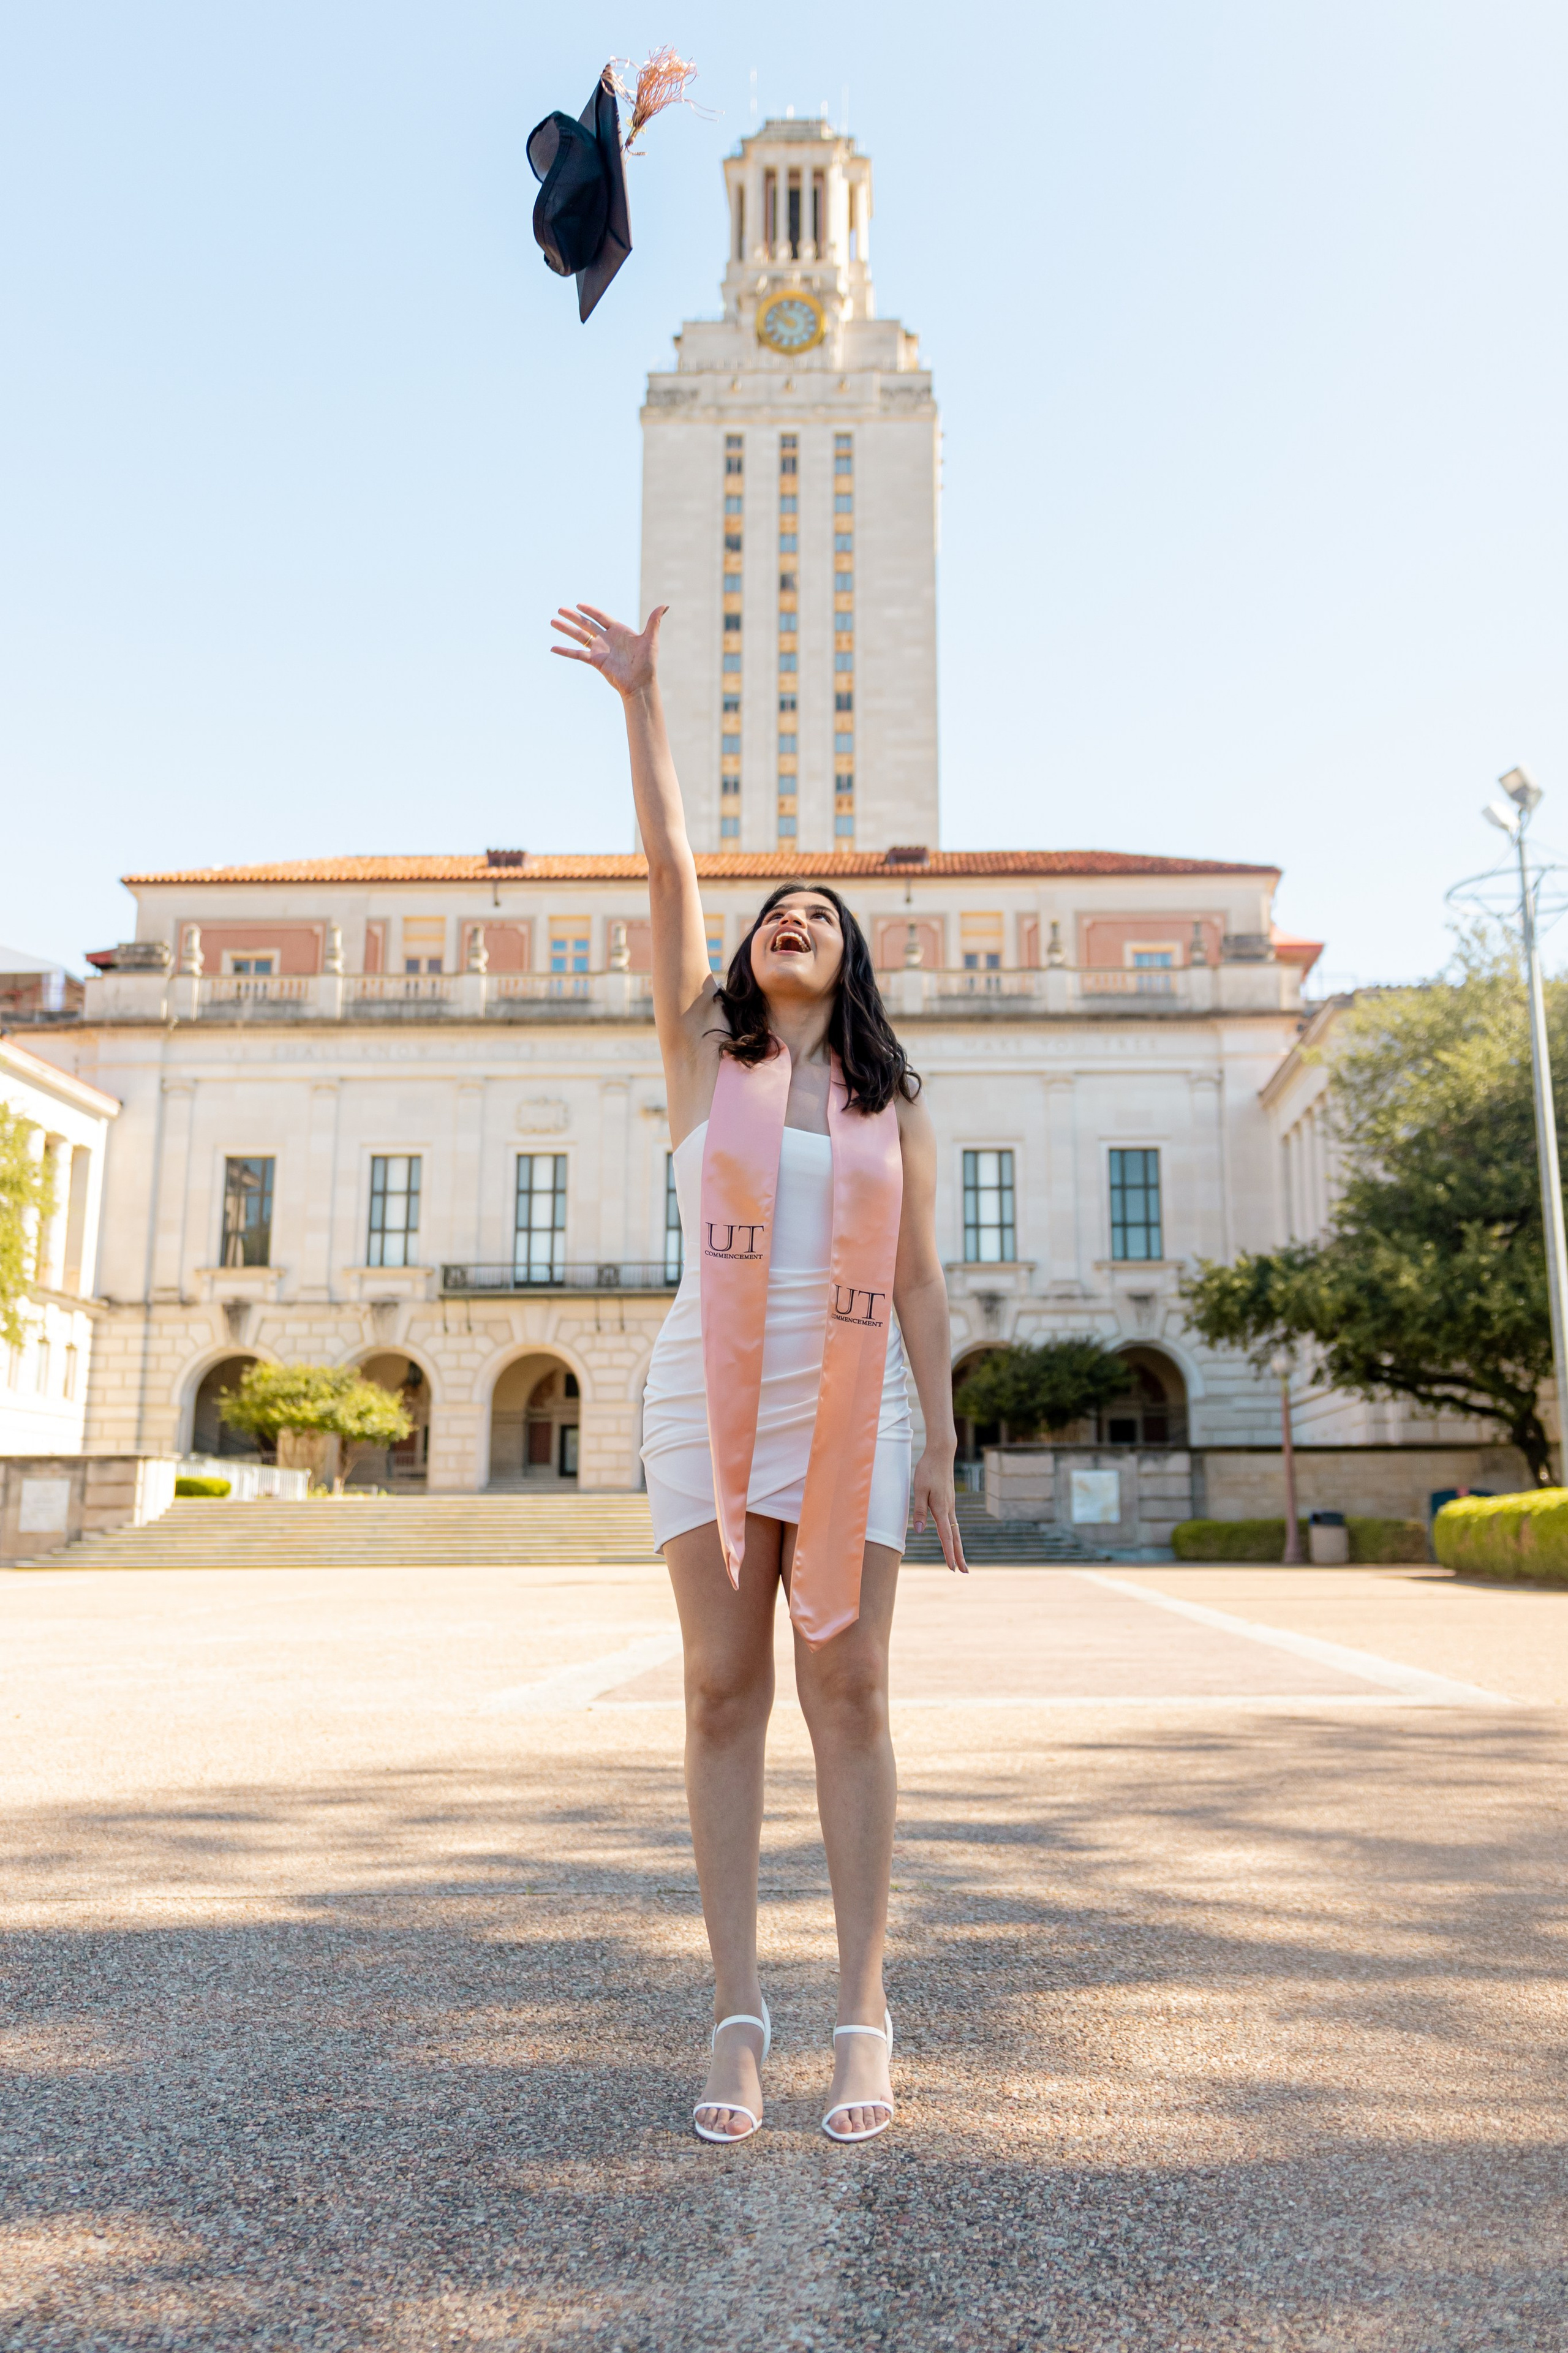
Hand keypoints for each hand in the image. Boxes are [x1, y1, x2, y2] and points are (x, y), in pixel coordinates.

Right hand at [550, 602, 665, 697]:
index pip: (601, 617)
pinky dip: (565, 651)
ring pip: (579, 636)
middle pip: (586, 624)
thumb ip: (654, 621)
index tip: (578, 604)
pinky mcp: (595, 661)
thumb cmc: (647, 663)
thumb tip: (665, 605)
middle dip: (573, 616)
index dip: (590, 610)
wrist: (640, 684)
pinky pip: (577, 654)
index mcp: (618, 631)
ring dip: (566, 629)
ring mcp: (599, 650)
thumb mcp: (650, 640)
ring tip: (553, 621)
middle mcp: (606, 639)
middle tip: (559, 609)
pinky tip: (553, 648)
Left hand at [911, 1445, 967, 1574]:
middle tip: (964, 1572)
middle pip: (956, 1538)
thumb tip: (918, 1531)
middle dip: (959, 1556)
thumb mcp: (919, 1489)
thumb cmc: (927, 1470)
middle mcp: (949, 1509)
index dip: (948, 1553)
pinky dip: (955, 1535)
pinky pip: (953, 1523)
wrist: (941, 1453)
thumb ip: (919, 1510)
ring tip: (960, 1561)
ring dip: (958, 1547)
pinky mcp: (949, 1501)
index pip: (946, 1536)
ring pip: (956, 1531)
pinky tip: (953, 1539)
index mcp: (941, 1509)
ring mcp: (950, 1505)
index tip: (952, 1568)